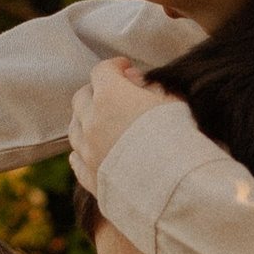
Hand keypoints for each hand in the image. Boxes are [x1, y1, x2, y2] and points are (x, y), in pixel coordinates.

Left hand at [68, 61, 164, 188]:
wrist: (173, 186)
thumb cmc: (178, 139)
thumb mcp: (172, 102)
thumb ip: (150, 86)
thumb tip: (133, 78)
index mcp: (110, 96)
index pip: (102, 70)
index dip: (115, 66)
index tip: (125, 68)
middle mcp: (92, 121)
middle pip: (81, 98)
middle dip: (95, 91)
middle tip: (110, 94)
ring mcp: (88, 151)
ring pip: (74, 129)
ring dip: (85, 121)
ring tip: (100, 123)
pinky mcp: (91, 178)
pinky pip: (77, 161)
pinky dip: (82, 152)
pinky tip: (89, 151)